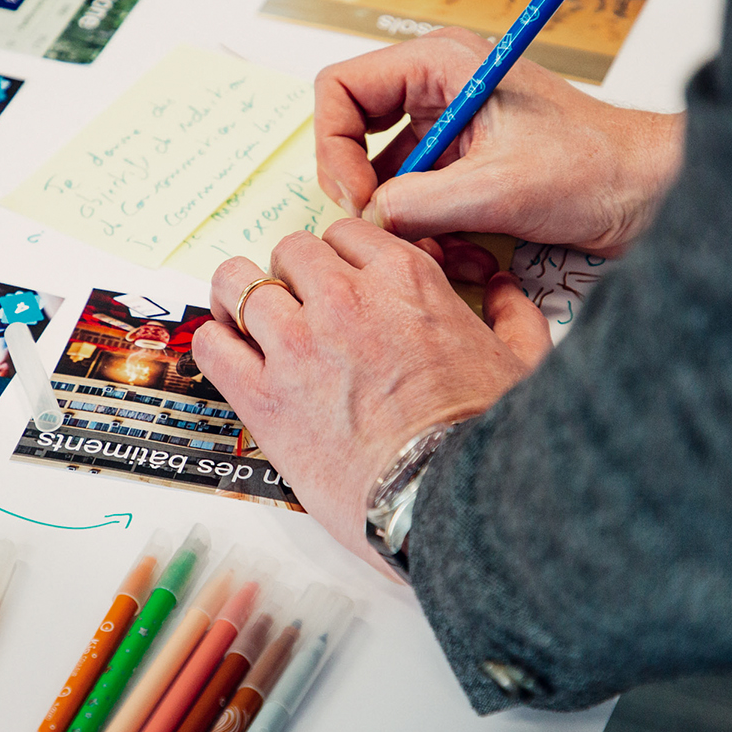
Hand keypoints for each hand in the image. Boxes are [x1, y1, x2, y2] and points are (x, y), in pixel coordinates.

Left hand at [192, 219, 549, 574]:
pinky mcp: (262, 395)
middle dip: (290, 277)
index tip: (339, 285)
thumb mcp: (521, 361)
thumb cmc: (486, 435)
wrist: (448, 499)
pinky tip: (231, 359)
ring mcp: (297, 344)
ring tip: (247, 325)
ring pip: (237, 283)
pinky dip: (214, 344)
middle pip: (289, 251)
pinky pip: (210, 342)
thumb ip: (513, 315)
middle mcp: (345, 298)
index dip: (338, 259)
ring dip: (240, 300)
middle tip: (297, 311)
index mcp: (405, 280)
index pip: (346, 233)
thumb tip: (506, 290)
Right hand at [316, 28, 684, 255]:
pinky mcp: (465, 166)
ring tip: (438, 251)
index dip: (334, 145)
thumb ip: (417, 203)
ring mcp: (451, 130)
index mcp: (441, 64)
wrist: (653, 192)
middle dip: (365, 188)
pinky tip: (464, 255)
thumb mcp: (497, 190)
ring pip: (385, 176)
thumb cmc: (597, 169)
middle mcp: (439, 89)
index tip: (358, 197)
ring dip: (402, 220)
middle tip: (384, 228)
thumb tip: (366, 219)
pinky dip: (428, 231)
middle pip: (353, 133)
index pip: (340, 88)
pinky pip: (417, 199)